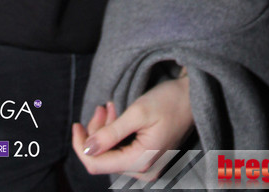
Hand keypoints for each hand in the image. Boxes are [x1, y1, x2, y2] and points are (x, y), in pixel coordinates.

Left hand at [72, 75, 193, 179]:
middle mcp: (143, 171)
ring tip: (110, 107)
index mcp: (141, 162)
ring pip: (112, 154)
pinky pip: (122, 151)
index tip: (75, 124)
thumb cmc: (169, 101)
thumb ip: (111, 133)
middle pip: (104, 159)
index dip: (80, 146)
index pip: (97, 164)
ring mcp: (146, 166)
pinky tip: (117, 116)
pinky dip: (115, 134)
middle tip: (101, 107)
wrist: (194, 97)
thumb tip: (87, 149)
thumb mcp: (138, 112)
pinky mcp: (148, 158)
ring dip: (105, 131)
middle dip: (96, 133)